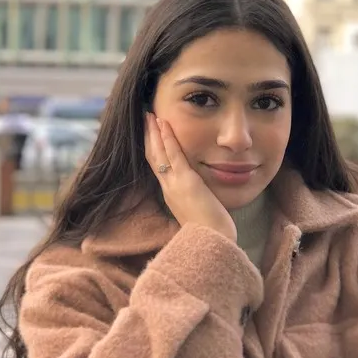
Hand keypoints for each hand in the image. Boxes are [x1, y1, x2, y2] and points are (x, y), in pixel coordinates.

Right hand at [145, 113, 236, 242]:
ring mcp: (175, 185)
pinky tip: (163, 123)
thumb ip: (194, 201)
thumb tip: (198, 195)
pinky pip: (173, 155)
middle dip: (148, 137)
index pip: (158, 167)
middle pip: (152, 158)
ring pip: (159, 154)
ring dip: (154, 132)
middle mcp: (168, 188)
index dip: (152, 149)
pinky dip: (167, 138)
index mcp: (171, 195)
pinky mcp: (186, 182)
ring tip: (149, 115)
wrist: (213, 242)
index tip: (150, 135)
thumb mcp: (198, 212)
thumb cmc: (210, 231)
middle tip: (144, 118)